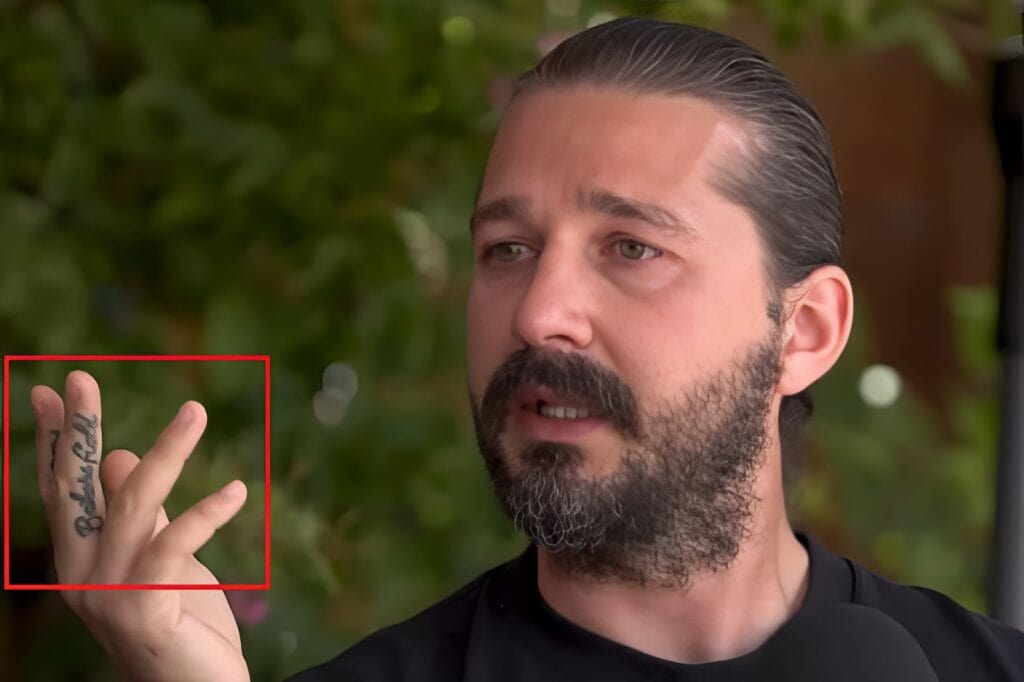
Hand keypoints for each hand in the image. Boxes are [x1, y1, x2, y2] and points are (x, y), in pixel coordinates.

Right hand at [31, 370, 249, 680]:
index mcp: (81, 561)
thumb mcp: (159, 558)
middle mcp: (82, 576)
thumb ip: (143, 513)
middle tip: (80, 377)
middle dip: (79, 430)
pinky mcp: (144, 607)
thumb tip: (124, 456)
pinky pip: (175, 545)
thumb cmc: (181, 625)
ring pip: (132, 504)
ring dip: (166, 452)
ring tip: (195, 411)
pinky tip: (237, 489)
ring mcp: (107, 594)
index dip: (55, 441)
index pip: (61, 492)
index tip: (47, 392)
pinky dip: (207, 513)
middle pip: (78, 490)